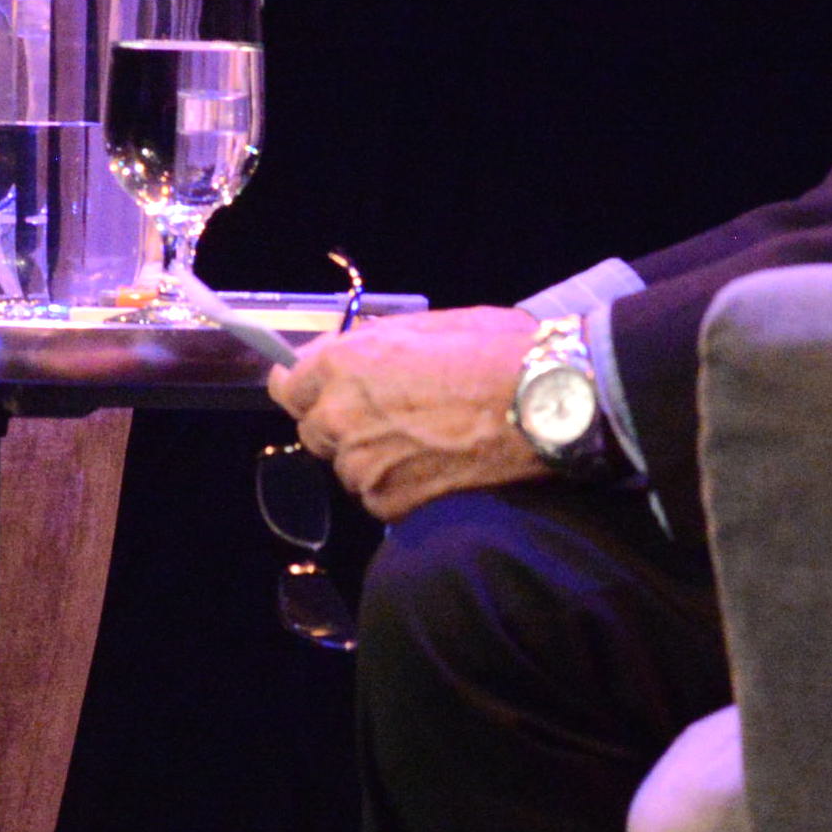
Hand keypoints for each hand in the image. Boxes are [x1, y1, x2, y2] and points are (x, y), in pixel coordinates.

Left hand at [268, 305, 548, 521]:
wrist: (545, 404)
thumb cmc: (496, 351)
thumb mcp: (429, 326)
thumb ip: (378, 345)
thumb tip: (356, 356)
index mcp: (343, 364)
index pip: (286, 386)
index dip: (311, 387)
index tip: (331, 391)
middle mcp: (339, 417)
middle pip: (314, 429)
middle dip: (343, 423)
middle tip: (392, 417)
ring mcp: (361, 466)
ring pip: (347, 466)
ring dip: (373, 458)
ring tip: (425, 444)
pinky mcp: (389, 504)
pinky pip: (378, 496)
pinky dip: (400, 486)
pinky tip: (438, 468)